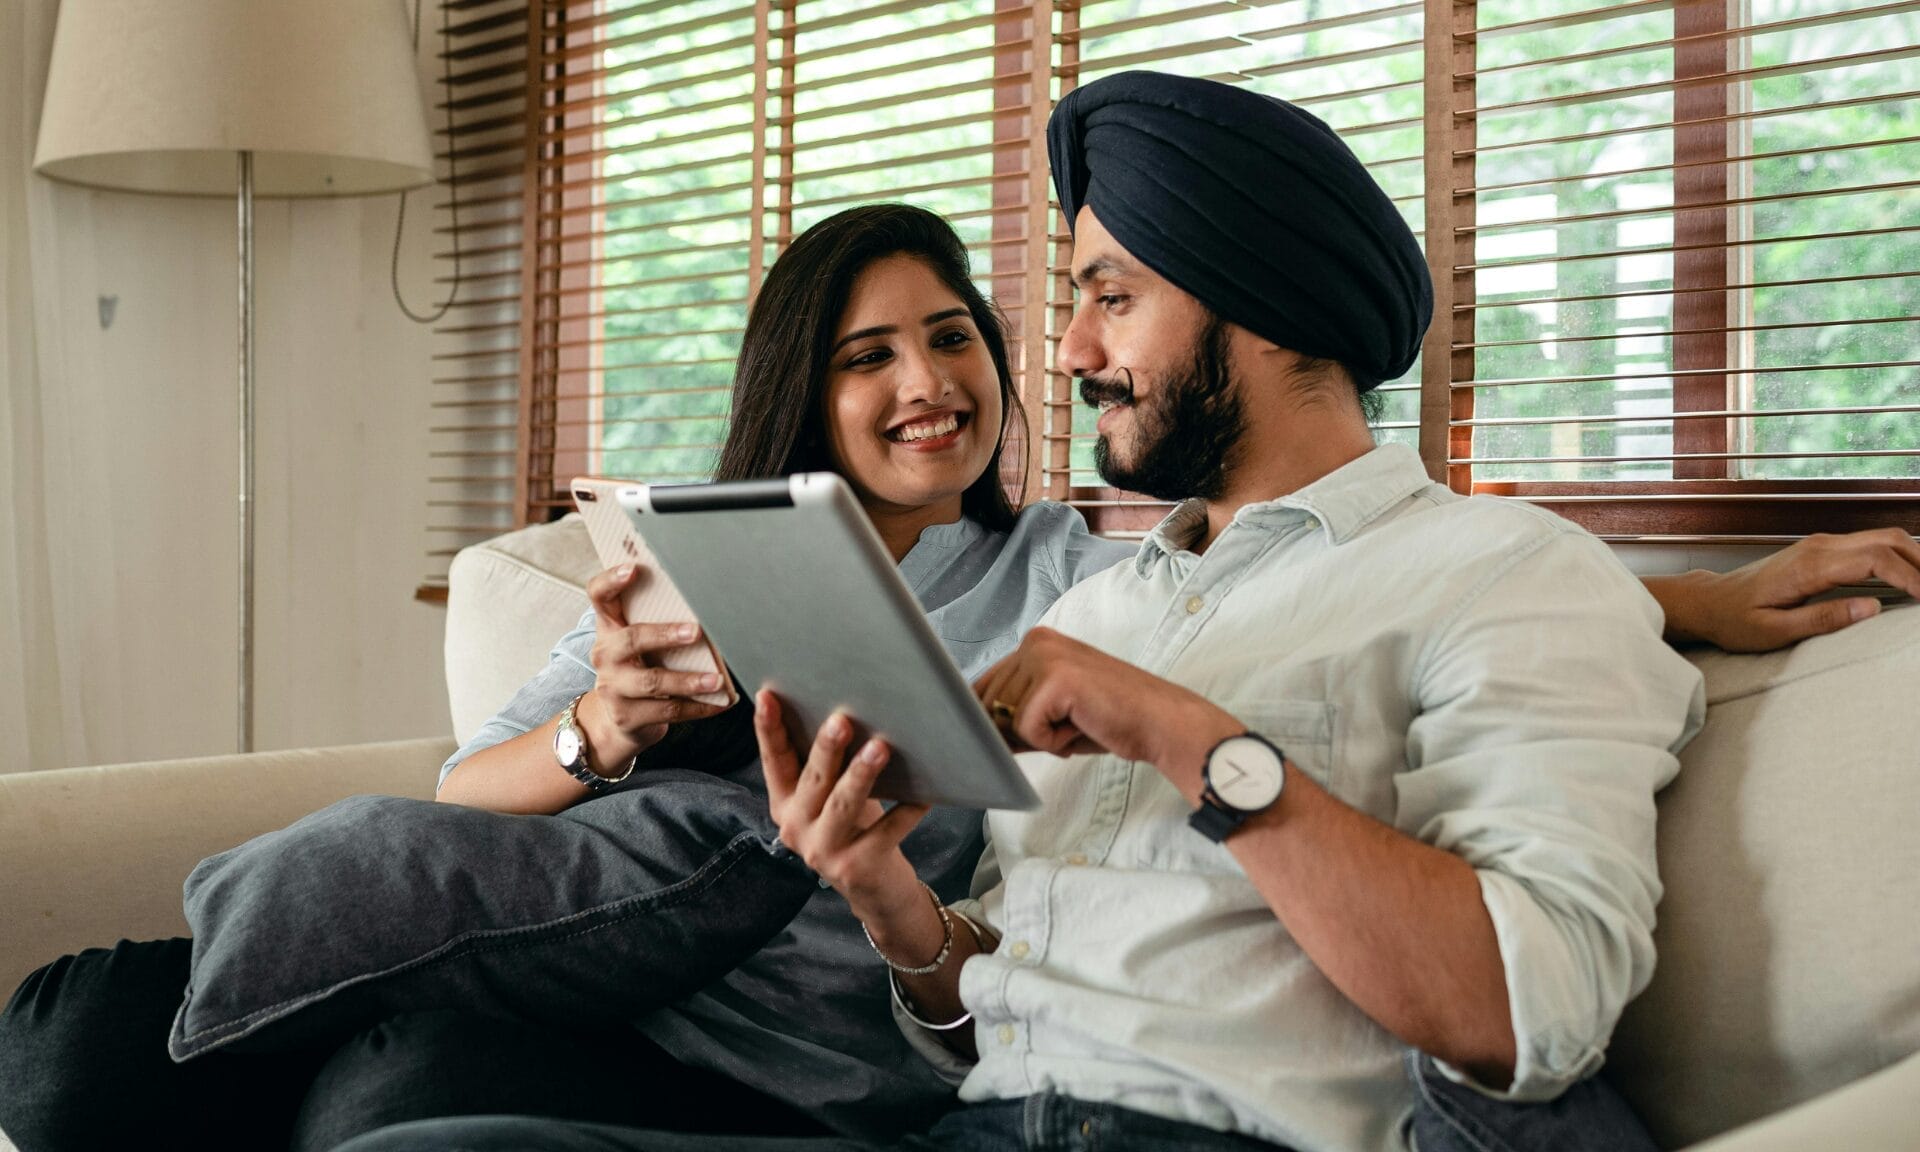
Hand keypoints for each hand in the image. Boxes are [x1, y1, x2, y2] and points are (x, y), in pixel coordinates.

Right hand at [579, 564, 730, 771]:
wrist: (620, 719)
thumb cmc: (642, 667)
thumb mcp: (642, 643)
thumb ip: (659, 621)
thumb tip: (710, 605)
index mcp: (609, 627)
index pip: (598, 595)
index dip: (611, 580)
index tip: (634, 568)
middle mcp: (605, 654)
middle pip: (631, 639)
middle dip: (665, 634)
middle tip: (696, 631)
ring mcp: (612, 686)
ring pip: (652, 681)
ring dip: (689, 680)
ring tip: (717, 681)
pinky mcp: (626, 715)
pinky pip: (666, 710)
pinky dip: (697, 708)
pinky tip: (719, 704)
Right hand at [755, 692, 928, 924]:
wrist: (875, 891)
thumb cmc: (855, 828)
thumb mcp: (830, 798)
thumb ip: (827, 767)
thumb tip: (849, 710)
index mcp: (784, 804)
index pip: (774, 761)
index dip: (769, 729)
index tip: (767, 696)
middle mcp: (796, 828)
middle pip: (812, 781)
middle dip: (826, 749)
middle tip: (841, 720)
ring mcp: (824, 851)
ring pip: (843, 805)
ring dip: (861, 775)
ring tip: (880, 748)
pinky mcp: (857, 868)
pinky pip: (886, 831)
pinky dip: (906, 810)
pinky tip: (924, 793)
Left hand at [971, 627, 1235, 793]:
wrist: (1159, 723)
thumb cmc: (1109, 719)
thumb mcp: (1051, 712)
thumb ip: (1012, 713)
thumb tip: (970, 732)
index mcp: (1034, 643)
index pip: (981, 689)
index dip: (995, 721)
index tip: (1026, 731)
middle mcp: (1035, 641)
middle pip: (989, 706)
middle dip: (1021, 732)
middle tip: (1066, 726)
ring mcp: (1044, 657)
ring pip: (1007, 720)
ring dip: (1040, 737)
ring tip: (1077, 723)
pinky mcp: (1055, 679)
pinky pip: (1027, 730)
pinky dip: (1053, 742)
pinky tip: (1082, 725)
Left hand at [1657, 529, 1919, 652]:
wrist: (1710, 601)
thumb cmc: (1735, 619)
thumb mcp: (1774, 630)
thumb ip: (1824, 619)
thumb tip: (1872, 609)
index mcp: (1809, 566)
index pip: (1876, 560)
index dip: (1911, 577)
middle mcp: (1819, 547)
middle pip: (1888, 540)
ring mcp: (1821, 545)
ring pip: (1882, 538)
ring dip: (1913, 557)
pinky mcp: (1822, 550)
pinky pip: (1870, 545)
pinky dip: (1898, 558)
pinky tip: (1910, 577)